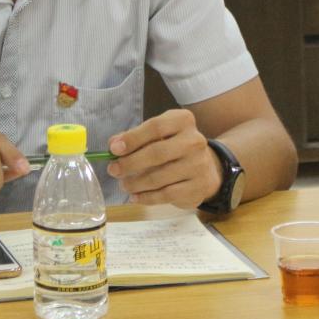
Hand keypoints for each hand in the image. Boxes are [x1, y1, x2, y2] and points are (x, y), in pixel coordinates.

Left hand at [106, 109, 221, 208]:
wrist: (206, 167)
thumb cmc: (174, 147)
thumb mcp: (157, 135)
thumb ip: (134, 137)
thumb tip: (113, 145)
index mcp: (183, 121)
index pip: (155, 127)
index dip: (132, 139)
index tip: (113, 149)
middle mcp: (194, 141)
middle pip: (156, 153)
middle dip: (130, 163)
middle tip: (113, 170)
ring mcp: (199, 165)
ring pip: (159, 177)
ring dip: (136, 183)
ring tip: (124, 184)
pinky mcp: (198, 187)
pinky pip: (167, 194)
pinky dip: (147, 197)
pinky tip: (135, 197)